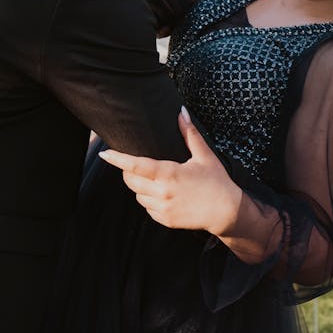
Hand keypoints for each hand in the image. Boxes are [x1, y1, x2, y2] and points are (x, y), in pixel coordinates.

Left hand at [98, 108, 241, 235]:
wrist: (227, 212)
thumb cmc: (217, 181)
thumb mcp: (204, 155)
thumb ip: (189, 133)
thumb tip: (181, 112)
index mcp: (169, 174)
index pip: (135, 165)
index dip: (117, 159)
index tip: (105, 153)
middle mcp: (162, 193)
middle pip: (131, 181)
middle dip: (129, 172)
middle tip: (137, 164)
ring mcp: (163, 208)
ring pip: (138, 196)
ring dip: (140, 187)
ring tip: (156, 180)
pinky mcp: (165, 220)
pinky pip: (147, 208)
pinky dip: (150, 200)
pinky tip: (164, 194)